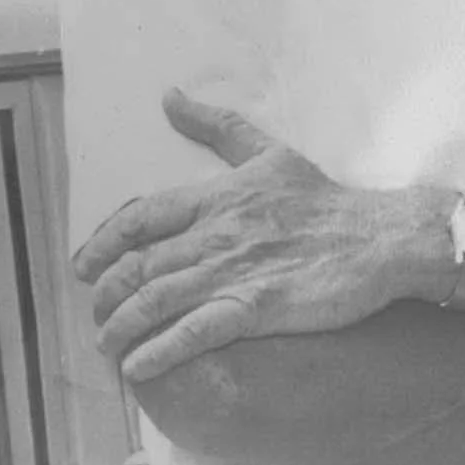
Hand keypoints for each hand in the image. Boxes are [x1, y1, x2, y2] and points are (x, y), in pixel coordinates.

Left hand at [76, 90, 426, 383]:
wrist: (381, 238)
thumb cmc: (326, 200)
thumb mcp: (268, 151)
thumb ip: (217, 125)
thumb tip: (170, 96)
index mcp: (214, 197)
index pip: (139, 217)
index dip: (102, 243)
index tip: (83, 266)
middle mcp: (215, 234)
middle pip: (137, 265)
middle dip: (105, 295)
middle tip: (95, 314)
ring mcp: (234, 272)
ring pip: (155, 300)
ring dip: (120, 327)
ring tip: (107, 346)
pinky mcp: (257, 309)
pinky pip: (194, 332)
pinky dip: (159, 351)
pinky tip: (137, 367)